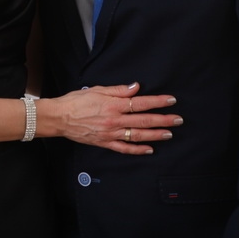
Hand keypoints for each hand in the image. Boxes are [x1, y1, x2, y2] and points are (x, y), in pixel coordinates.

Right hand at [41, 82, 180, 154]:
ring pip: (138, 135)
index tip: (171, 101)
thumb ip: (118, 90)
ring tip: (169, 133)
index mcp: (113, 104)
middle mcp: (115, 120)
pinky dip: (138, 150)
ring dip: (155, 135)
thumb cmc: (76, 101)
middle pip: (144, 120)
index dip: (157, 102)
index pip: (141, 103)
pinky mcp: (105, 142)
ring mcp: (111, 133)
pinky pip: (124, 148)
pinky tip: (149, 149)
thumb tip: (136, 87)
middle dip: (163, 119)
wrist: (59, 117)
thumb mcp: (97, 90)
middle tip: (178, 120)